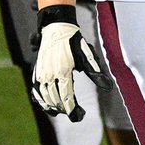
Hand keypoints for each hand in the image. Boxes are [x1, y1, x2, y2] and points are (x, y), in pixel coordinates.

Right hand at [30, 6, 112, 122]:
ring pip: (46, 98)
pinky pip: (36, 92)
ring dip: (55, 107)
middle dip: (66, 109)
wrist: (56, 28)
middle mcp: (49, 75)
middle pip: (56, 100)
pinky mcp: (36, 73)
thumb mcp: (87, 55)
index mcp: (62, 71)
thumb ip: (96, 72)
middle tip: (77, 112)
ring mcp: (41, 75)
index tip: (80, 116)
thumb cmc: (73, 42)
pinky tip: (49, 106)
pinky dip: (42, 101)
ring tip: (65, 109)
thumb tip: (108, 87)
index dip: (73, 111)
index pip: (67, 98)